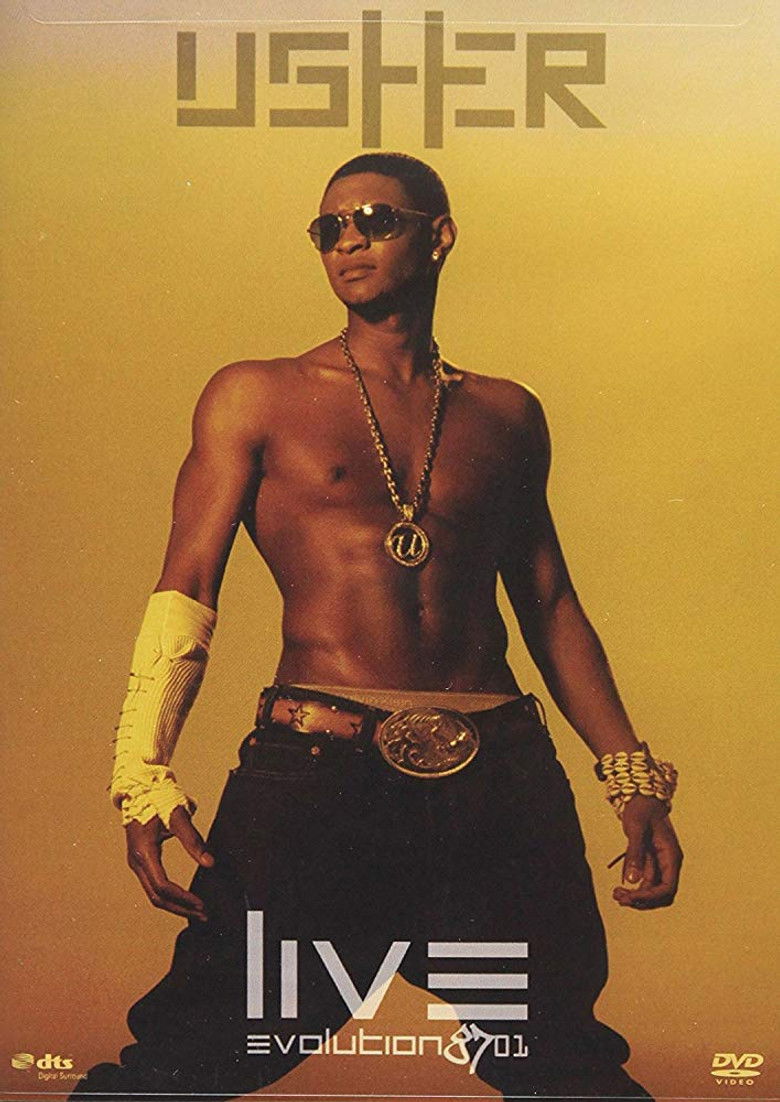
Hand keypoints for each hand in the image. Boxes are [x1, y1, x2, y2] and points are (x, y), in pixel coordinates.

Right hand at [126, 805, 214, 921]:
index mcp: (144, 852)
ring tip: (197, 911)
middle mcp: (136, 861)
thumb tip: (210, 862)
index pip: (163, 886)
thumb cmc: (157, 797)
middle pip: (156, 897)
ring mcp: (136, 861)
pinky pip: (153, 885)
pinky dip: (169, 895)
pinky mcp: (141, 859)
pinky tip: (183, 898)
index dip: (183, 898)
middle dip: (181, 909)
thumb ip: (194, 840)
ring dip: (175, 905)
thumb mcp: (178, 815)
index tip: (201, 904)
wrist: (139, 786)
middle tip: (204, 915)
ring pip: (153, 894)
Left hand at [612, 795, 682, 909]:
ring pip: (653, 891)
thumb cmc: (641, 809)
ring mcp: (660, 864)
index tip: (630, 896)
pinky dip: (634, 888)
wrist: (642, 797)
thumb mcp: (636, 828)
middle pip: (661, 894)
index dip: (650, 897)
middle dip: (642, 900)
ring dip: (636, 896)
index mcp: (671, 855)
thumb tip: (632, 879)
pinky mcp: (650, 862)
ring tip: (617, 894)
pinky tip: (620, 888)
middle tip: (620, 897)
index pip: (667, 887)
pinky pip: (646, 883)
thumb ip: (635, 853)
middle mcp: (669, 863)